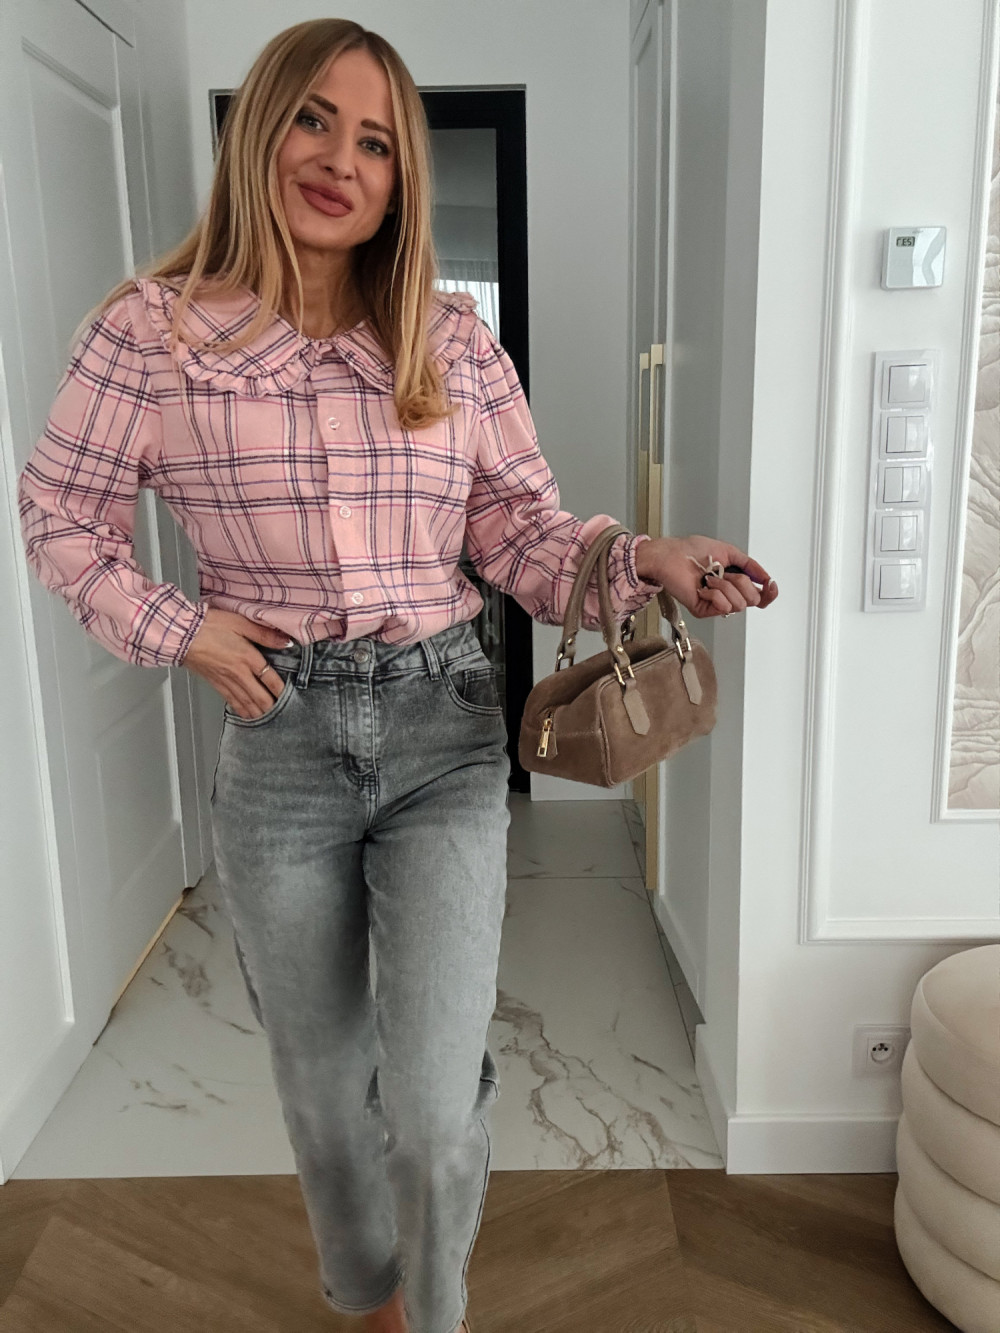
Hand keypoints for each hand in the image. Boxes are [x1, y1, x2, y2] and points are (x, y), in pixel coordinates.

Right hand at [179, 609, 295, 718]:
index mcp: (248, 658)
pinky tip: (248, 715)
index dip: (282, 689)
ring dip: (259, 712)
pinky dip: (242, 710)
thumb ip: (265, 634)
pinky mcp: (215, 684)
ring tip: (270, 719)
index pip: (271, 679)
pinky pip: (232, 702)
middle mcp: (239, 674)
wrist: (181, 634)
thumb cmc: (208, 625)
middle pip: (261, 697)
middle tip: (284, 712)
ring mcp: (226, 681)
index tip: (291, 695)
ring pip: (247, 703)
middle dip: (273, 706)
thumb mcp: (240, 622)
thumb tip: (286, 642)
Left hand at [635, 534, 777, 618]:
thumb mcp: (729, 551)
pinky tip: (704, 586)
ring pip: (739, 604)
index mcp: (734, 583)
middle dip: (742, 582)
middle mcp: (726, 595)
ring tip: (710, 577)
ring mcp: (715, 604)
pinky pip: (722, 607)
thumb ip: (750, 565)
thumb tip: (766, 578)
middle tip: (725, 573)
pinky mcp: (703, 610)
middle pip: (753, 600)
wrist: (670, 556)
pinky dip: (715, 592)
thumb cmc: (691, 551)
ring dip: (726, 585)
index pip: (759, 598)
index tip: (770, 584)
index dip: (769, 594)